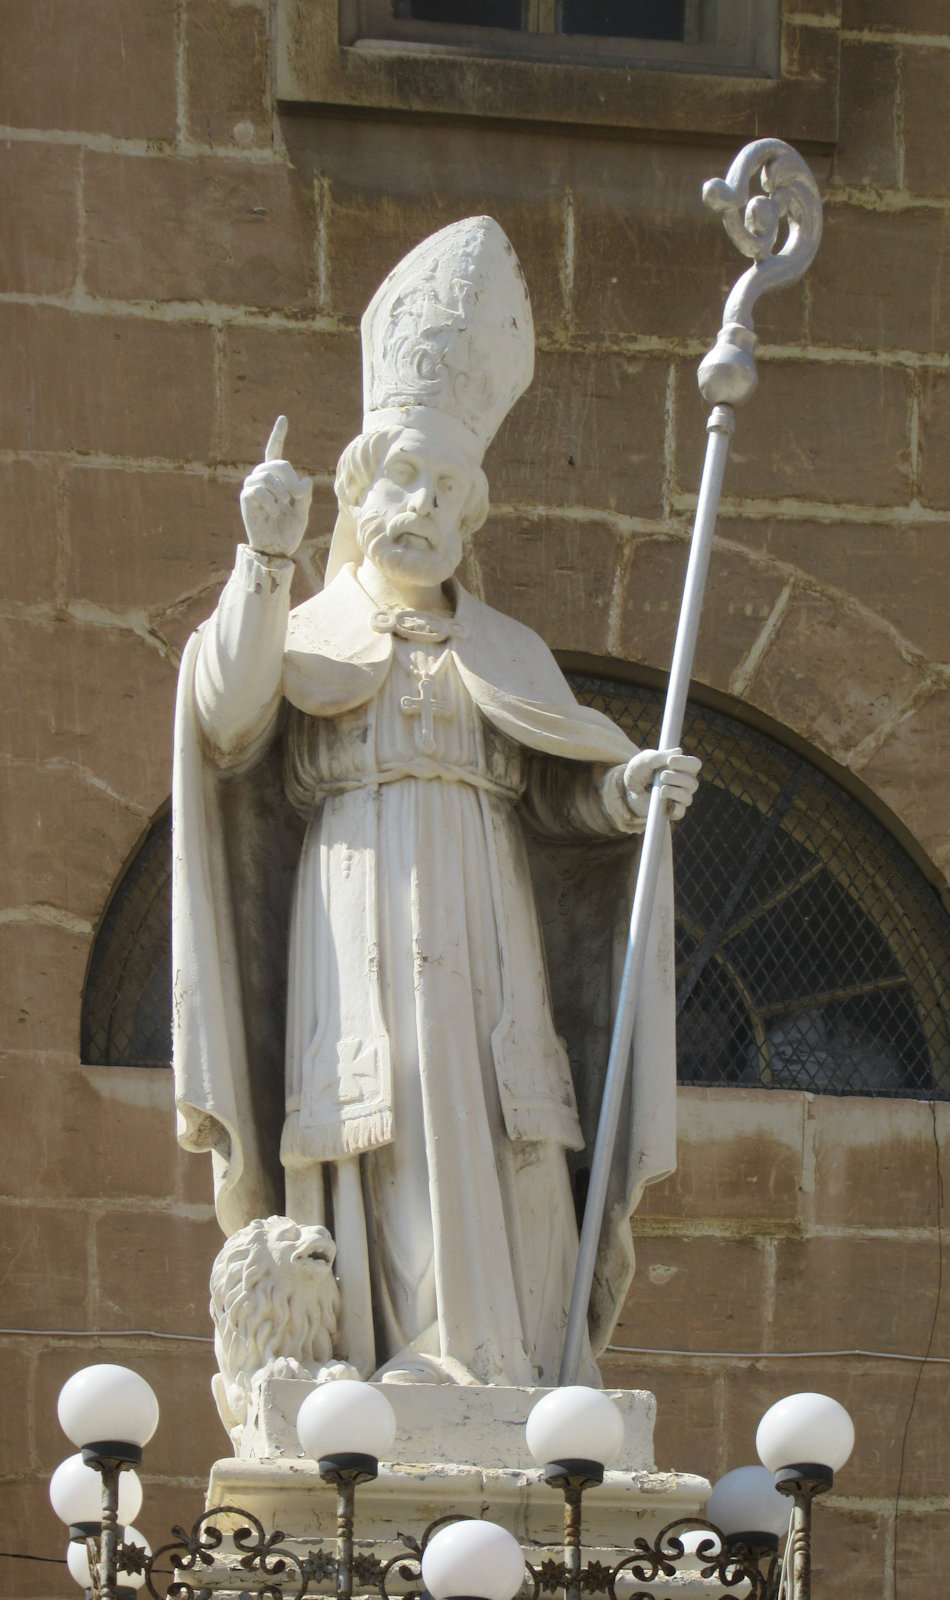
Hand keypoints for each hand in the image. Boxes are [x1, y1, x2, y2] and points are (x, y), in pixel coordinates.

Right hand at [240, 415, 313, 557]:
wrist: (276, 549)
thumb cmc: (288, 531)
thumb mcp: (302, 512)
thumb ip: (304, 495)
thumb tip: (304, 480)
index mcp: (277, 479)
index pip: (275, 452)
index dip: (278, 435)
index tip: (283, 419)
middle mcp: (262, 478)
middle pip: (277, 463)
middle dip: (290, 478)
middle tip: (296, 496)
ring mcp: (252, 487)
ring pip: (267, 475)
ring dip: (280, 491)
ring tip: (283, 505)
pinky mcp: (246, 498)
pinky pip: (258, 490)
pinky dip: (270, 501)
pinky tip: (274, 511)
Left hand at [622, 747, 701, 821]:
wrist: (627, 788)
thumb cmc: (639, 771)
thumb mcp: (645, 760)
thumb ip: (660, 756)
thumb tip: (678, 751)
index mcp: (682, 767)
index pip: (694, 765)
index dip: (685, 763)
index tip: (670, 761)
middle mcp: (684, 783)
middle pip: (692, 782)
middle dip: (676, 778)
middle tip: (662, 775)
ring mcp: (679, 798)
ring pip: (687, 798)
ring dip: (674, 792)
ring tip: (661, 789)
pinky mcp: (671, 811)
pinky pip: (680, 813)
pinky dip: (675, 810)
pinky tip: (668, 805)